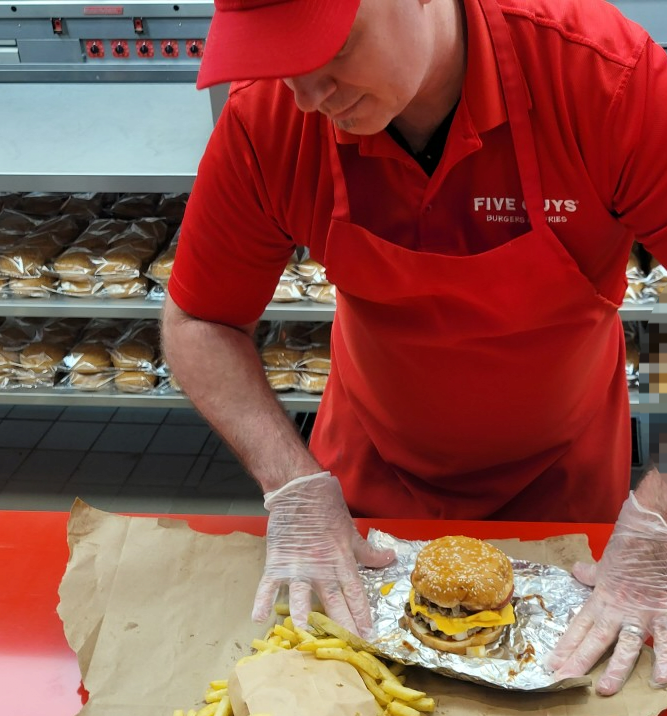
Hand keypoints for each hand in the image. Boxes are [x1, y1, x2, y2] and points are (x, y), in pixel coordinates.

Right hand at [251, 472, 395, 638]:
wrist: (300, 490)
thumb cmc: (328, 509)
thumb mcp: (351, 530)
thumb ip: (368, 551)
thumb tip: (391, 558)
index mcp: (341, 560)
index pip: (355, 593)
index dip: (362, 615)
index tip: (368, 636)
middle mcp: (321, 567)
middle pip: (333, 600)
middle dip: (340, 625)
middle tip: (346, 646)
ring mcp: (298, 565)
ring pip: (301, 594)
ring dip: (302, 613)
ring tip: (303, 631)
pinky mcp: (277, 561)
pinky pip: (268, 584)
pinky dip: (262, 599)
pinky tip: (258, 617)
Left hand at [548, 492, 666, 694]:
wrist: (651, 534)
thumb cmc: (629, 546)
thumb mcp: (606, 562)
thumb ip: (593, 573)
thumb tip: (578, 571)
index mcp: (602, 598)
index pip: (579, 627)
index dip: (566, 646)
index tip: (552, 664)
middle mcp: (618, 609)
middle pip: (595, 640)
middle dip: (580, 662)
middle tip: (565, 680)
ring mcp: (642, 613)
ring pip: (626, 647)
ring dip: (616, 669)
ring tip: (606, 690)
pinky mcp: (664, 613)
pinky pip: (665, 642)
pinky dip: (664, 663)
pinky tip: (660, 682)